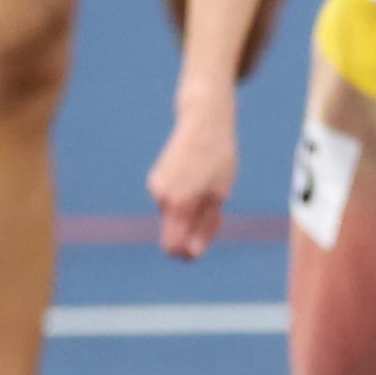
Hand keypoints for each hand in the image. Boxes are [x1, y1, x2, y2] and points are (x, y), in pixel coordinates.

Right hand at [146, 93, 236, 260]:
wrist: (203, 120)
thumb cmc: (218, 158)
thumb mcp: (219, 194)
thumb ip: (204, 226)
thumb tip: (191, 253)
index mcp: (179, 203)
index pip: (173, 247)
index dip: (188, 254)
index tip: (202, 246)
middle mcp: (161, 197)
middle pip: (173, 234)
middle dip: (191, 233)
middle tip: (216, 210)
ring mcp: (156, 187)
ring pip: (173, 217)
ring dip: (191, 212)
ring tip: (211, 186)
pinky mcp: (156, 179)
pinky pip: (170, 202)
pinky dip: (185, 200)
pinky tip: (199, 178)